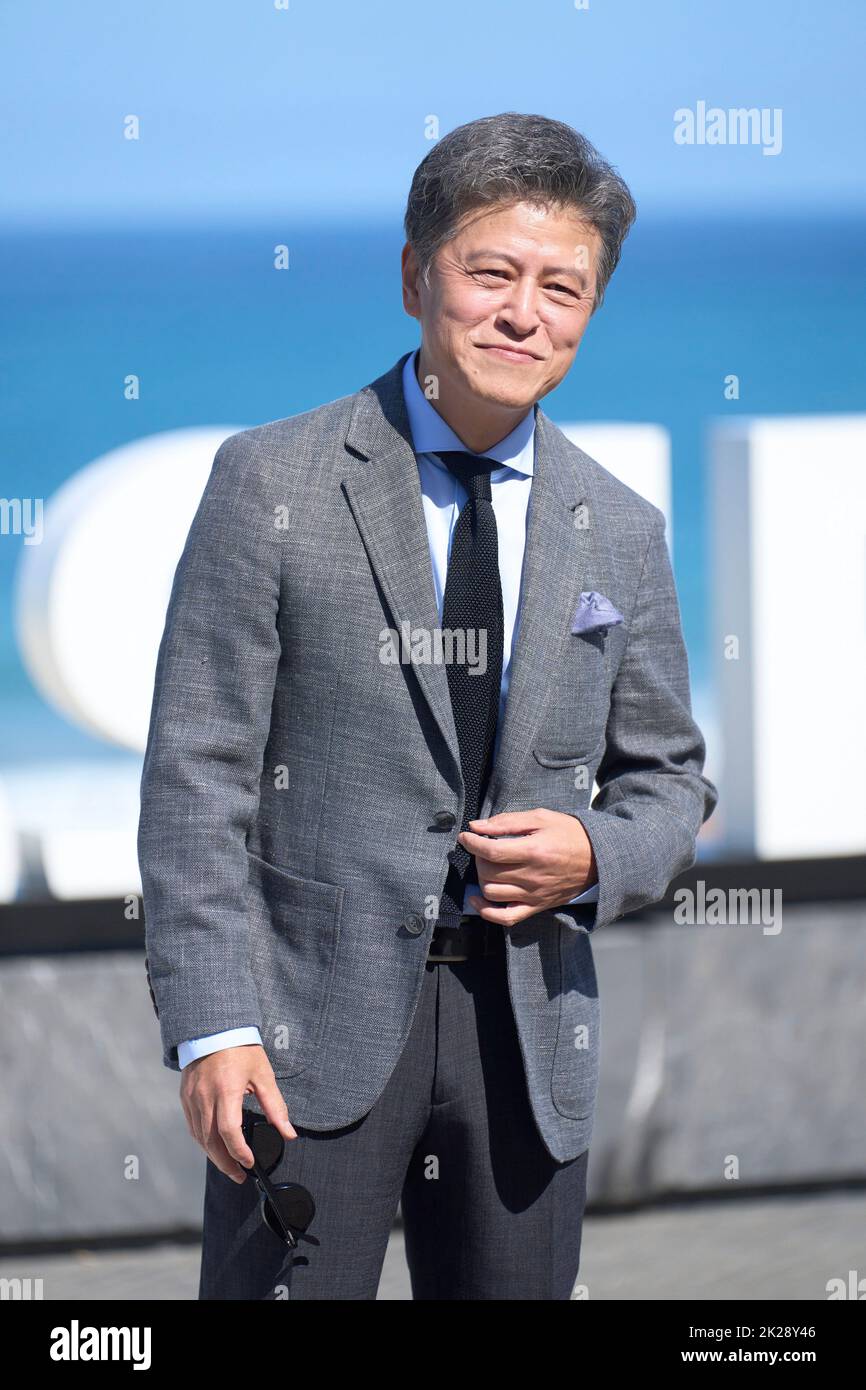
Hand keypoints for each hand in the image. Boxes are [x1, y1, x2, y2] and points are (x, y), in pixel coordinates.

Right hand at [180, 1044, 296, 1183]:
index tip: (250, 1164)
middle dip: (226, 1163)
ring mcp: (192, 1098)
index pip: (229, 1132)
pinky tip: (214, 1147)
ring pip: (199, 1137)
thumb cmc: (241, 1049)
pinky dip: (203, 1141)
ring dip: (213, 1156)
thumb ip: (275, 1107)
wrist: (213, 1028)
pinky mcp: (185, 1097)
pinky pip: (192, 1126)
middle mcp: (205, 1097)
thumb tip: (288, 1133)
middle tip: (240, 1176)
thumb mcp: (263, 1075)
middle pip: (211, 1141)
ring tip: (229, 1166)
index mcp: (226, 1091)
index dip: (239, 1153)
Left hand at [459, 808, 597, 927]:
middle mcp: (533, 876)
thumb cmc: (571, 835)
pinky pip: (506, 917)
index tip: (465, 836)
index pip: (491, 851)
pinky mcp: (536, 907)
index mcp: (534, 851)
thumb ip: (508, 821)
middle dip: (478, 857)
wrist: (599, 859)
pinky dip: (486, 911)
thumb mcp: (542, 818)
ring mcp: (534, 895)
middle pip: (488, 872)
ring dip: (481, 878)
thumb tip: (477, 826)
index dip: (472, 843)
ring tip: (487, 865)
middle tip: (484, 847)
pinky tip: (478, 898)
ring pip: (491, 893)